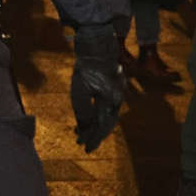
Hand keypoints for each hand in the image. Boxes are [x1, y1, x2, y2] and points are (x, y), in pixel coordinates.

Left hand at [69, 20, 124, 151]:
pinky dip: (96, 115)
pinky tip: (87, 118)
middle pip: (106, 123)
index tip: (85, 148)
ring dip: (94, 125)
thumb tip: (83, 129)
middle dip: (93, 134)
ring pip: (106, 116)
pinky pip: (106, 107)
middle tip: (81, 143)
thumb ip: (82, 112)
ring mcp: (116, 94)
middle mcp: (116, 100)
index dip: (94, 139)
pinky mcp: (113, 90)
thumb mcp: (79, 90)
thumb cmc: (86, 68)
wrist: (97, 47)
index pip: (102, 126)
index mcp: (110, 101)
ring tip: (80, 132)